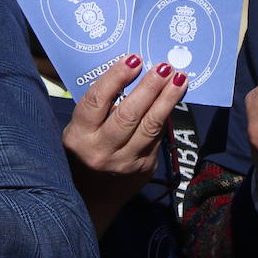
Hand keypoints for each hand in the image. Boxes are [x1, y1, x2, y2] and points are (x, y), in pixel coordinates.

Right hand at [64, 55, 186, 236]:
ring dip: (167, 100)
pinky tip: (172, 99)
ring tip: (179, 78)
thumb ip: (98, 109)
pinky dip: (165, 116)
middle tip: (163, 66)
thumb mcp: (78, 131)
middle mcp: (100, 151)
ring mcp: (125, 162)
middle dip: (149, 88)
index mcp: (79, 136)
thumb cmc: (82, 151)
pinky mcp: (144, 169)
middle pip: (129, 115)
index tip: (132, 59)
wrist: (90, 198)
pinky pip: (156, 137)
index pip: (97, 102)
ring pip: (150, 127)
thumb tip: (127, 74)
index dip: (115, 78)